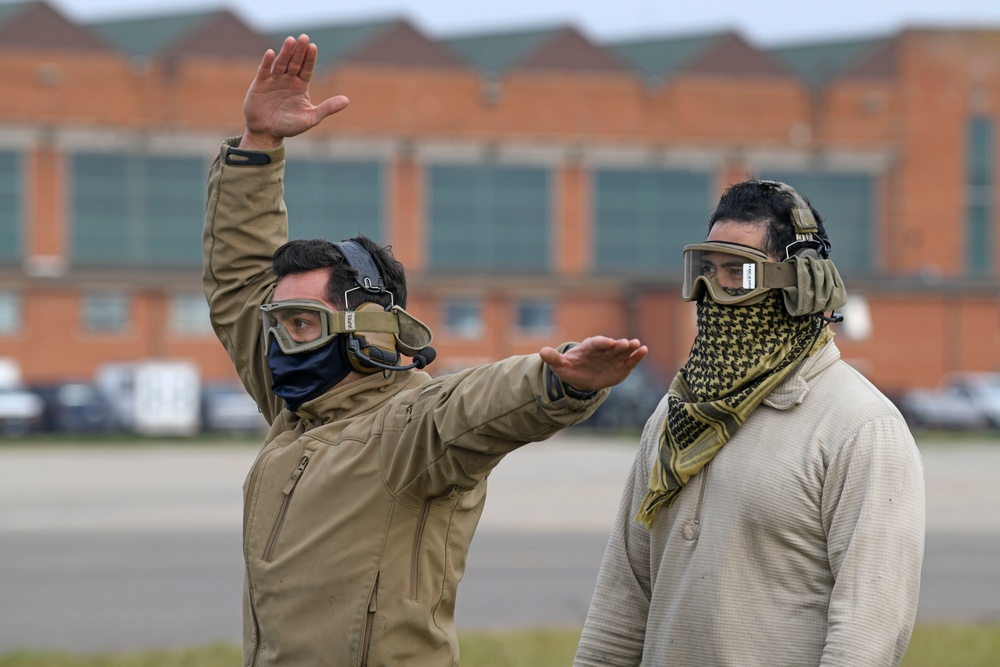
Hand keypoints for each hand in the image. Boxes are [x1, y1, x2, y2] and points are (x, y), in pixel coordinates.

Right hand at [240, 34, 349, 149]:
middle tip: (304, 37)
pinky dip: (267, 62)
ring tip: (291, 40)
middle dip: (299, 51)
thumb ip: (327, 108)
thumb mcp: (311, 118)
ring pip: (281, 63)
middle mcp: (288, 79)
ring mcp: (273, 80)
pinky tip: (271, 53)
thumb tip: (347, 100)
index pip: (307, 69)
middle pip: (295, 62)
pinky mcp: (260, 84)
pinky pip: (264, 71)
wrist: (267, 132)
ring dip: (285, 52)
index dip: (310, 58)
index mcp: (300, 85)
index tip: (313, 47)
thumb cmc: (289, 126)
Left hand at [539, 337, 647, 391]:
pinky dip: (637, 356)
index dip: (602, 342)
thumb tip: (542, 352)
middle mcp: (604, 350)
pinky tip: (643, 350)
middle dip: (619, 344)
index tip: (608, 342)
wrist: (581, 376)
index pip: (596, 343)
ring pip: (623, 351)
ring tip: (639, 346)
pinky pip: (630, 360)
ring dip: (631, 348)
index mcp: (589, 347)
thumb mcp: (560, 365)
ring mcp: (614, 357)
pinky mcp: (621, 366)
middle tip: (627, 343)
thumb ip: (553, 358)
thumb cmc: (570, 367)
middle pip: (612, 346)